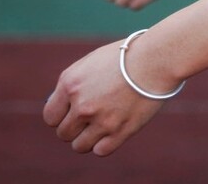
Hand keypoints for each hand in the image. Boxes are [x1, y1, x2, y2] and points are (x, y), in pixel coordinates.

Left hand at [43, 39, 167, 155]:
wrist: (156, 59)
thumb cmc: (126, 56)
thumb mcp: (91, 63)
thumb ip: (73, 85)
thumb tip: (62, 108)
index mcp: (70, 84)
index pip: (50, 116)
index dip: (61, 116)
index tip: (72, 113)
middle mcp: (81, 104)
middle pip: (64, 133)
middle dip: (74, 128)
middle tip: (90, 118)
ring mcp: (101, 120)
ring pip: (79, 146)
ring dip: (87, 139)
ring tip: (101, 126)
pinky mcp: (120, 131)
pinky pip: (100, 151)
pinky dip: (104, 144)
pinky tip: (113, 131)